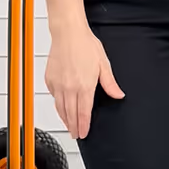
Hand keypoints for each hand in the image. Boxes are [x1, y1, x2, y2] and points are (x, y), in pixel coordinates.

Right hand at [46, 22, 123, 138]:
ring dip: (64, 119)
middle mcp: (69, 87)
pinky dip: (58, 105)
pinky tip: (61, 107)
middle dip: (74, 126)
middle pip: (70, 114)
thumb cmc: (85, 45)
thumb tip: (119, 95)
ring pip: (60, 108)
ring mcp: (58, 84)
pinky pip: (54, 97)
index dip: (84, 125)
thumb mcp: (103, 64)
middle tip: (76, 135)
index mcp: (85, 85)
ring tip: (69, 126)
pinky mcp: (49, 80)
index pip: (84, 112)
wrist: (67, 33)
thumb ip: (110, 83)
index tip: (84, 133)